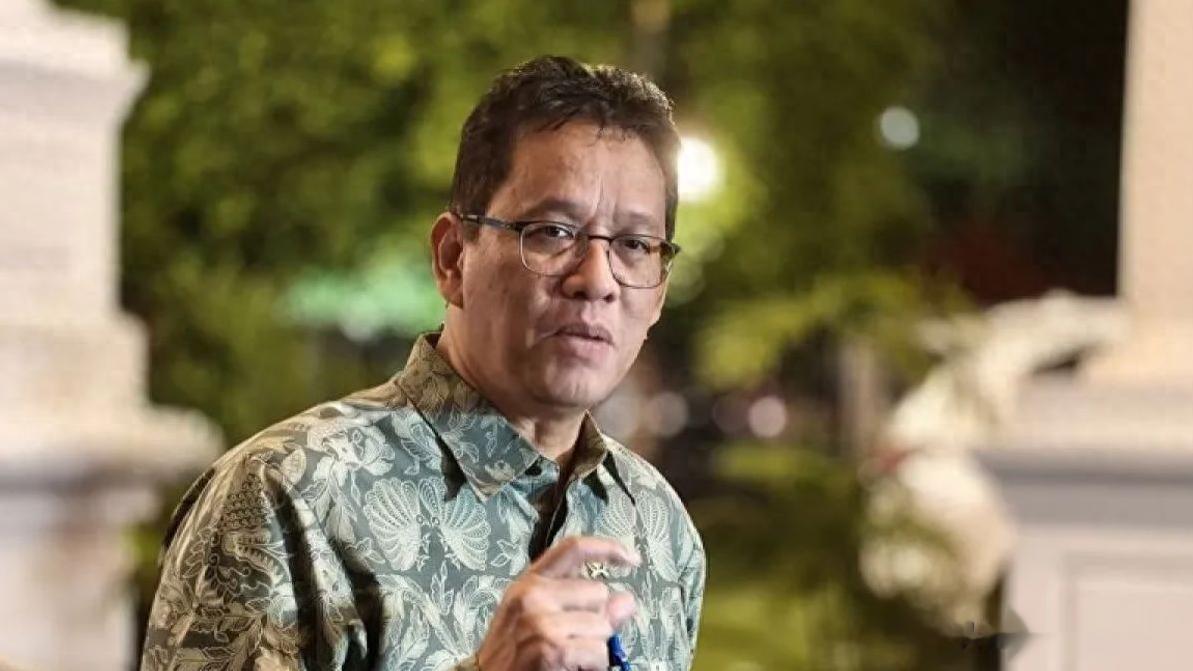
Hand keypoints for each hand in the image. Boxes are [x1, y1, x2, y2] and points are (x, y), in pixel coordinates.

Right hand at [475, 536, 638, 670]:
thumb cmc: (512, 653)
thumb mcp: (536, 617)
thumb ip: (579, 603)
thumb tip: (626, 600)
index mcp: (529, 581)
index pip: (573, 549)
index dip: (607, 548)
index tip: (631, 558)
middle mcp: (533, 594)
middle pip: (599, 592)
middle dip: (596, 619)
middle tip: (572, 639)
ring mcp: (541, 620)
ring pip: (603, 625)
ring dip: (595, 647)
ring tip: (569, 656)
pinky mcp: (552, 647)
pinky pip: (599, 652)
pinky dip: (593, 666)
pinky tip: (573, 667)